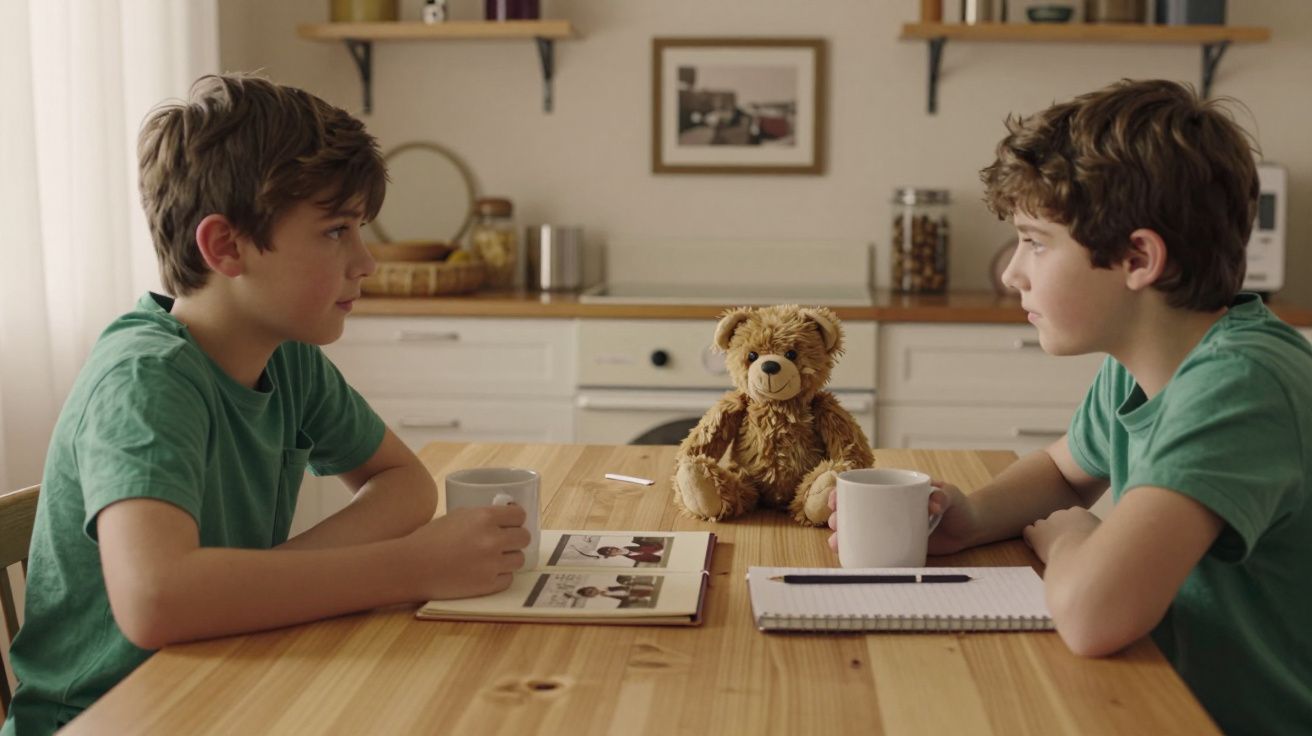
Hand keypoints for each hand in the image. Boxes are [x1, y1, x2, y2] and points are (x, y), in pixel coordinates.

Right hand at [402, 505, 530, 599]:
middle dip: (515, 539)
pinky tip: (486, 572)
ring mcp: (491, 564)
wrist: (411, 566)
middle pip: (524, 538)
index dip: (516, 520)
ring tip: (493, 559)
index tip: (512, 524)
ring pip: (519, 559)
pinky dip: (500, 576)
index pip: (519, 515)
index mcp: (484, 517)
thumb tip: (505, 517)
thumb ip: (482, 516)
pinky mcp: (487, 585)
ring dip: (509, 559)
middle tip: (505, 543)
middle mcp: (492, 539)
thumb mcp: (457, 516)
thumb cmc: (430, 538)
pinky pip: (508, 579)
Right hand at [827, 479, 975, 555]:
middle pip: (854, 511)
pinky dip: (859, 553)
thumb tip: (932, 502)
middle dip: (837, 517)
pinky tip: (848, 559)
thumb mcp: (951, 495)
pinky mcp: (897, 547)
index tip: (834, 499)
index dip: (843, 493)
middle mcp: (887, 510)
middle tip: (833, 524)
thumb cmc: (959, 505)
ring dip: (842, 536)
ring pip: (859, 531)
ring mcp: (890, 529)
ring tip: (835, 543)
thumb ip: (943, 495)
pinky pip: (873, 549)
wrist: (971, 528)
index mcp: (893, 491)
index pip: (862, 488)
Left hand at [1022, 507, 1099, 563]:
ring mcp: (1047, 522)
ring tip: (1050, 549)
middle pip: (1057, 520)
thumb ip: (1102, 534)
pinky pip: (1028, 531)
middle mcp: (1062, 513)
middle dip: (1059, 531)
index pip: (1073, 517)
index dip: (1072, 529)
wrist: (1081, 557)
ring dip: (1044, 535)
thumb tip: (1105, 539)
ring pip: (1041, 525)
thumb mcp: (1106, 538)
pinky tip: (1036, 548)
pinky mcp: (1036, 533)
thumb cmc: (1097, 551)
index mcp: (1080, 513)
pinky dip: (1030, 539)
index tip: (1075, 540)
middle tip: (1064, 547)